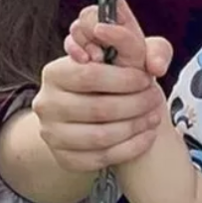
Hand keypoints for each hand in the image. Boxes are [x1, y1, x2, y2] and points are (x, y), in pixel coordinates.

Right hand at [30, 0, 174, 173]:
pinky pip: (101, 158)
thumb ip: (135, 44)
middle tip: (155, 98)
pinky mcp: (64, 158)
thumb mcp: (122, 52)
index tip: (147, 79)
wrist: (93, 110)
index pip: (90, 75)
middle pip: (97, 109)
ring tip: (153, 117)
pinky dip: (131, 148)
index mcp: (54, 73)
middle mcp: (46, 104)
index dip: (124, 79)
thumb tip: (154, 64)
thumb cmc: (111, 76)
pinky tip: (147, 135)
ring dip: (135, 127)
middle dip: (135, 104)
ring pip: (100, 137)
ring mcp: (52, 134)